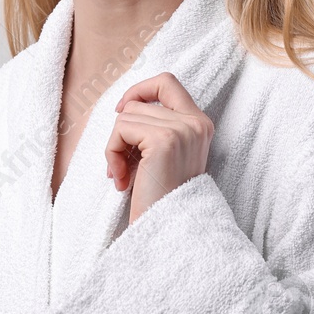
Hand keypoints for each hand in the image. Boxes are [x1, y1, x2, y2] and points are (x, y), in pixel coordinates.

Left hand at [102, 73, 213, 225]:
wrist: (169, 231)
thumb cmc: (161, 198)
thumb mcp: (164, 155)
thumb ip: (156, 127)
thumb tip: (125, 105)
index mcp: (200, 124)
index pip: (166, 81)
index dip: (139, 90)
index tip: (122, 111)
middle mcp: (196, 122)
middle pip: (138, 102)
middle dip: (122, 133)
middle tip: (122, 165)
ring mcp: (182, 129)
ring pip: (126, 116)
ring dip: (115, 147)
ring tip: (124, 176)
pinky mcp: (164, 140)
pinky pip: (121, 130)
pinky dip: (112, 154)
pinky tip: (122, 181)